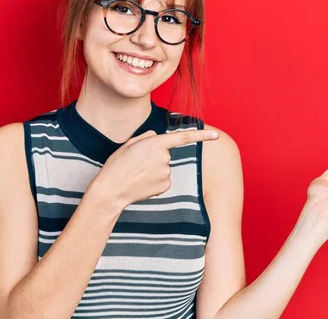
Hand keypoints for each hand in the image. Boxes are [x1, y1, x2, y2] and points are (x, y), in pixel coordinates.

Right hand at [88, 128, 218, 212]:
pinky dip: (155, 181)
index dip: (201, 136)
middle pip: (166, 153)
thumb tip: (157, 138)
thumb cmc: (117, 165)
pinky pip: (164, 180)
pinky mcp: (165, 186)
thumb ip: (147, 137)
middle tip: (137, 163)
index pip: (183, 137)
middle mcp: (164, 157)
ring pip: (164, 167)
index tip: (216, 136)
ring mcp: (166, 173)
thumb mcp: (129, 144)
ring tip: (137, 174)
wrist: (111, 190)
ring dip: (154, 170)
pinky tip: (142, 184)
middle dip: (155, 156)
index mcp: (155, 143)